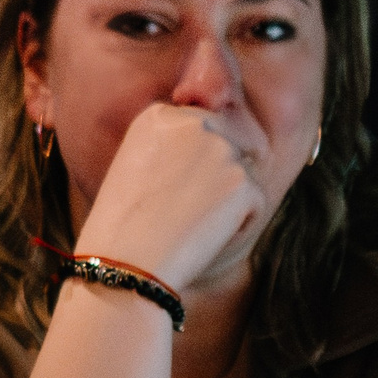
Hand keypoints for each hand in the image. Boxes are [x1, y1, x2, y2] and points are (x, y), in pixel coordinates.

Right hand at [72, 104, 264, 287]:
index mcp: (160, 115)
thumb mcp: (135, 165)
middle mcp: (194, 122)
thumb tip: (226, 144)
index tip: (167, 189)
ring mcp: (222, 150)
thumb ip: (173, 145)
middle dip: (215, 177)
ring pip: (242, 175)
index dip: (191, 163)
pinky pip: (254, 204)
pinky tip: (202, 237)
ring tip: (186, 224)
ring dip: (225, 201)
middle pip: (228, 145)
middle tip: (180, 211)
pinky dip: (236, 225)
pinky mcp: (243, 183)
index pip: (200, 127)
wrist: (124, 262)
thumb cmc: (122, 224)